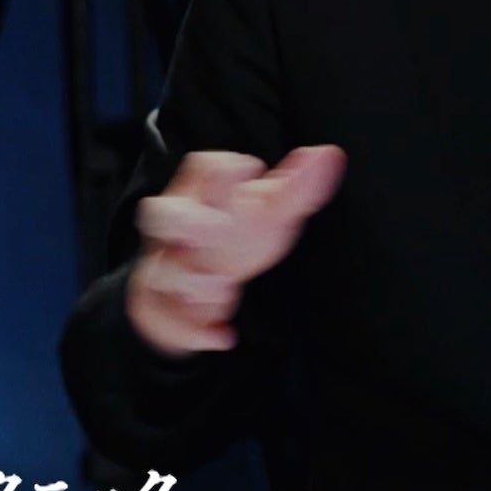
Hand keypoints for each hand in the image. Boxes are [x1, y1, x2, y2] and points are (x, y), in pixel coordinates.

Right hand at [124, 145, 345, 355]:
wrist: (194, 280)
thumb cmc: (235, 233)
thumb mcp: (270, 211)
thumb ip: (297, 186)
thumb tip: (329, 154)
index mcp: (205, 193)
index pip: (204, 169)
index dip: (224, 171)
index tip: (252, 168)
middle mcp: (179, 227)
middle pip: (164, 215)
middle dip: (187, 224)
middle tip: (213, 233)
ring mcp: (166, 265)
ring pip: (164, 271)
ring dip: (194, 282)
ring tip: (220, 290)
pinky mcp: (161, 305)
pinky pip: (164, 317)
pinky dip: (193, 330)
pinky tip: (222, 336)